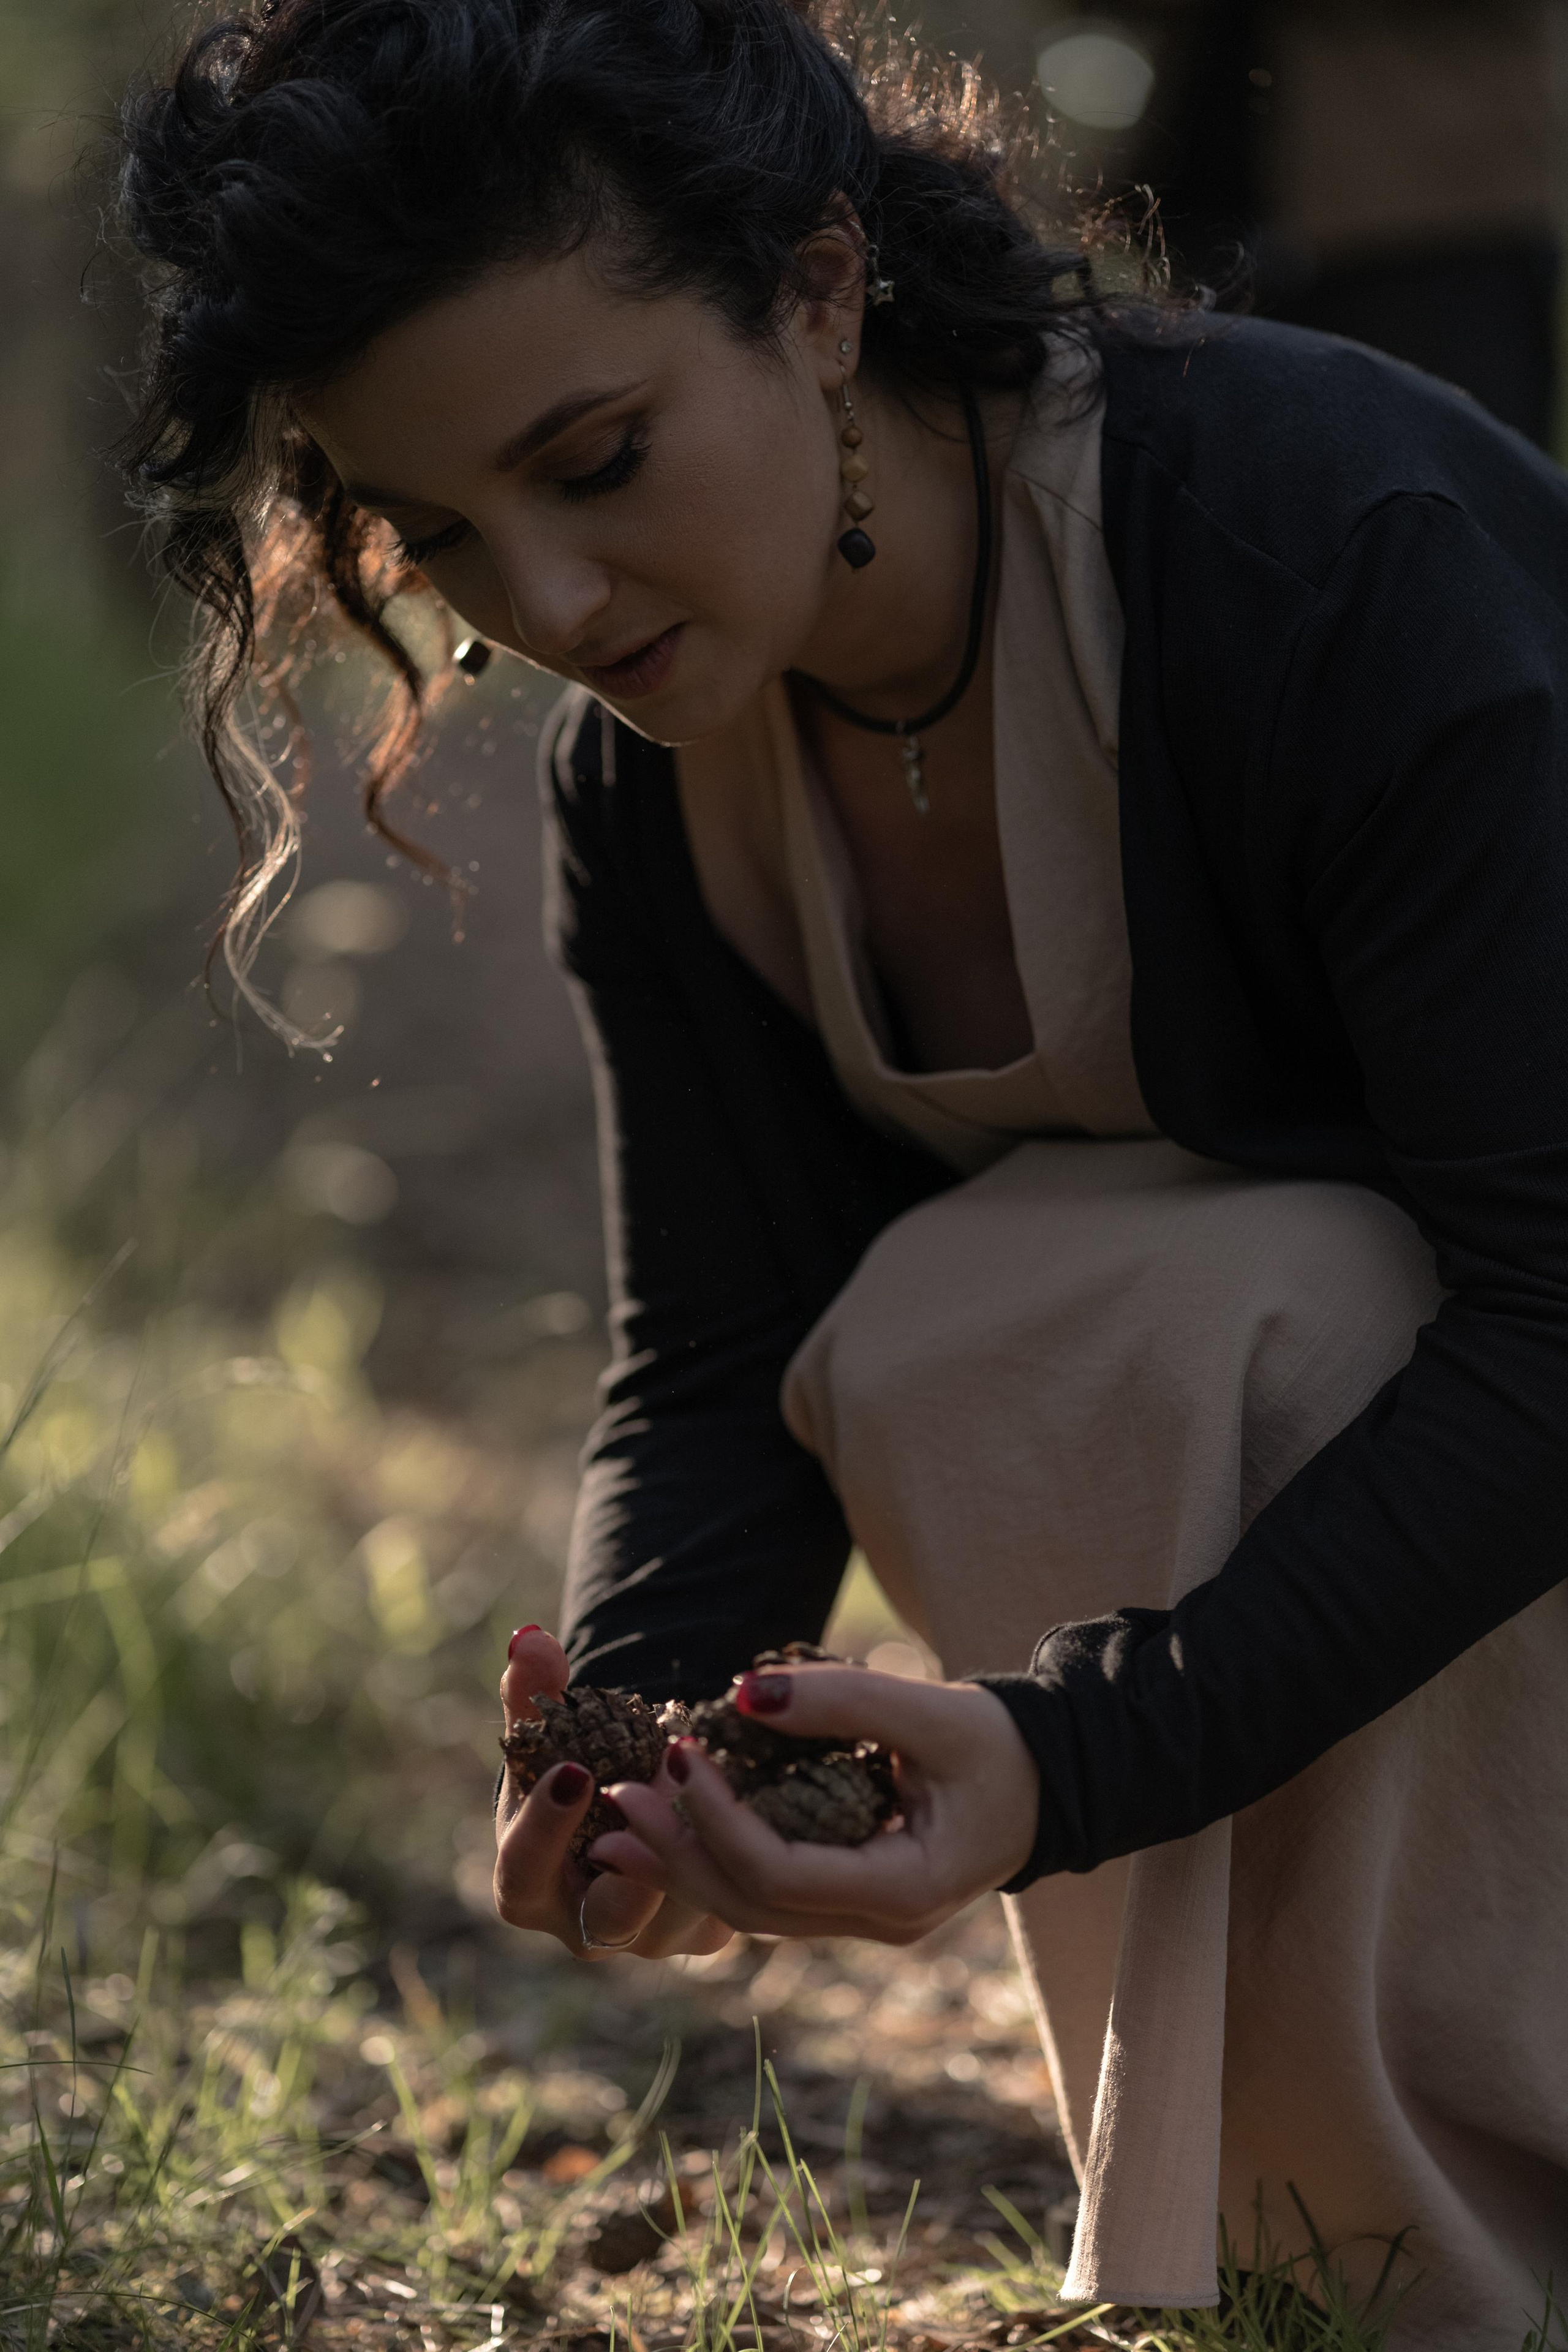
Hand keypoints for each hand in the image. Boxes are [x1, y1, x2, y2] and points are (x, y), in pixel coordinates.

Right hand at [493, 1628, 733, 1961]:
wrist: (623, 1813)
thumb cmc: (573, 1769)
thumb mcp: (547, 1737)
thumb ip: (533, 1693)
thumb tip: (530, 1637)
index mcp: (530, 1889)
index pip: (523, 1873)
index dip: (546, 1826)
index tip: (574, 1770)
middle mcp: (588, 1928)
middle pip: (612, 1911)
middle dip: (643, 1846)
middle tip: (667, 1775)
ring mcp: (652, 1935)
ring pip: (680, 1905)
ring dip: (700, 1840)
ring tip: (716, 1772)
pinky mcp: (707, 1928)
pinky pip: (726, 1897)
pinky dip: (736, 1847)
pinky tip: (751, 1793)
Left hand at [590, 1661, 1038, 1943]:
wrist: (1047, 1778)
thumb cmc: (998, 1745)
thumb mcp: (932, 1711)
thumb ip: (843, 1700)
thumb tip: (741, 1693)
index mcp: (903, 1891)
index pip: (781, 1874)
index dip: (719, 1819)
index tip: (677, 1755)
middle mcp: (877, 1921)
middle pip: (751, 1905)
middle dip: (678, 1850)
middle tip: (617, 1795)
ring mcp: (861, 1916)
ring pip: (751, 1907)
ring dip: (684, 1859)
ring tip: (620, 1813)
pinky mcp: (847, 1894)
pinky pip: (768, 1889)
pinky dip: (716, 1853)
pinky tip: (673, 1819)